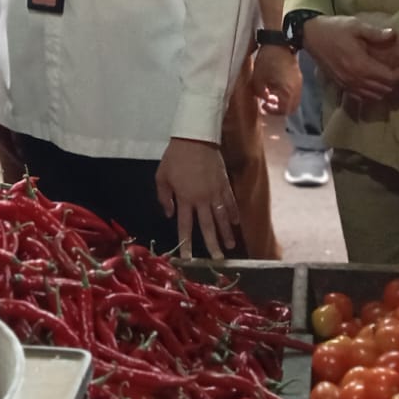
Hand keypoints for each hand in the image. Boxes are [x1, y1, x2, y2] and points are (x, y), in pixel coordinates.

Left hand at [155, 138, 238, 259]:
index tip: (188, 257)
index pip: (185, 226)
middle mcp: (202, 199)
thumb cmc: (175, 157)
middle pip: (208, 226)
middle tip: (218, 260)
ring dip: (226, 233)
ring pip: (222, 217)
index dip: (187, 243)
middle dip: (212, 244)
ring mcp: (215, 192)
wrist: (195, 138)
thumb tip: (170, 214)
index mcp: (185, 198)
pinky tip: (236, 223)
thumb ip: (164, 197)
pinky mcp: (224, 184)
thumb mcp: (162, 175)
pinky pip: (230, 202)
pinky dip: (234, 213)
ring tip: (230, 246)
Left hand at [251, 44, 301, 114]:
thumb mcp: (258, 77)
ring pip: (294, 100)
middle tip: (268, 104)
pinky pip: (295, 93)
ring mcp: (299, 83)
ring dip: (283, 102)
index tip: (263, 106)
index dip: (273, 111)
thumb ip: (261, 92)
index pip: (284, 110)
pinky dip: (286, 95)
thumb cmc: (267, 59)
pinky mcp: (298, 77)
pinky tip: (276, 88)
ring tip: (271, 96)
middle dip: (279, 109)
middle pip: (292, 108)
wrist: (278, 42)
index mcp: (288, 91)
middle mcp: (297, 89)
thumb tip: (265, 99)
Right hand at [304, 15, 398, 102]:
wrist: (310, 35)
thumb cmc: (333, 29)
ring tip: (395, 77)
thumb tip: (394, 36)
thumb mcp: (355, 26)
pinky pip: (363, 97)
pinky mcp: (342, 85)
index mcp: (361, 65)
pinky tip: (377, 84)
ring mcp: (348, 85)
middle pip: (386, 89)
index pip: (391, 78)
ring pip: (376, 96)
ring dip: (388, 89)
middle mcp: (356, 79)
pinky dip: (374, 94)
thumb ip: (375, 33)